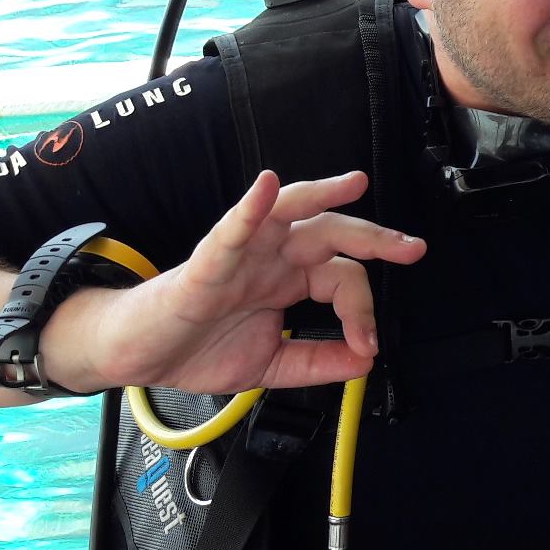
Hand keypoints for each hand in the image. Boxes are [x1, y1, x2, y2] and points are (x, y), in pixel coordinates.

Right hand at [54, 170, 426, 393]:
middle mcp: (271, 258)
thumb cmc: (196, 348)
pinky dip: (250, 207)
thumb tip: (365, 363)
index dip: (364, 311)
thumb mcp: (272, 365)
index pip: (343, 279)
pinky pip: (231, 230)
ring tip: (354, 184)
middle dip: (375, 238)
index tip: (368, 347)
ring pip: (287, 212)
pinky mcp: (205, 264)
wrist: (138, 358)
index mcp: (288, 279)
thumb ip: (318, 363)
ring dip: (323, 194)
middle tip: (411, 249)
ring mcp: (240, 255)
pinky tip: (267, 188)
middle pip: (330, 234)